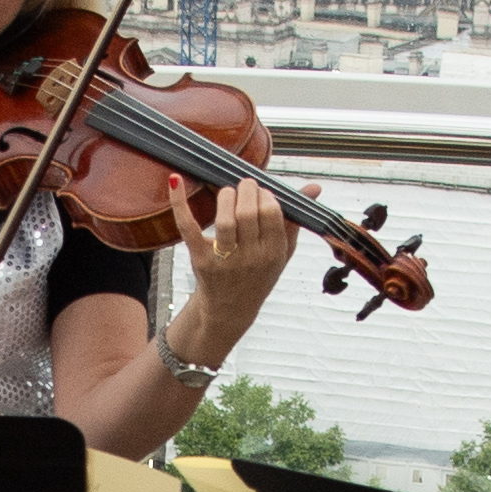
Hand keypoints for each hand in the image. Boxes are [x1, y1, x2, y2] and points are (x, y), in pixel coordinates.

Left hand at [177, 175, 293, 317]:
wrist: (230, 310)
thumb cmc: (259, 275)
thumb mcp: (283, 252)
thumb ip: (296, 219)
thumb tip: (315, 188)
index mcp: (274, 252)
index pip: (272, 213)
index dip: (265, 196)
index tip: (260, 194)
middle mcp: (252, 258)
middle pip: (249, 212)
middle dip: (246, 190)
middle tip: (243, 188)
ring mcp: (225, 260)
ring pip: (225, 219)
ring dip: (226, 196)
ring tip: (227, 193)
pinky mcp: (200, 260)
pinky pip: (189, 227)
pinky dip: (180, 203)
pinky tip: (175, 181)